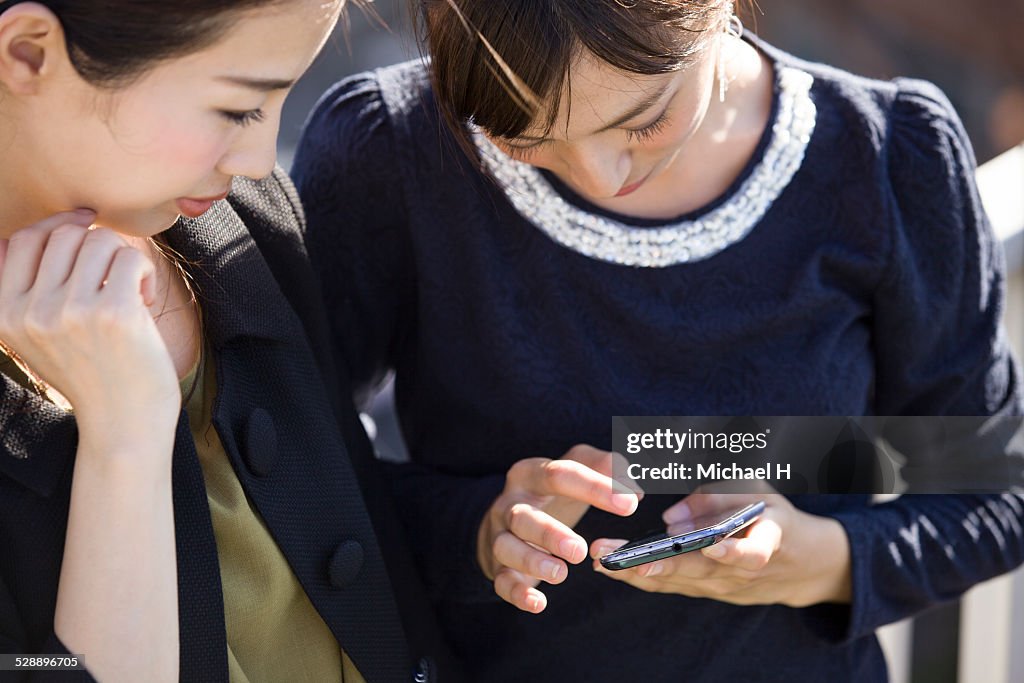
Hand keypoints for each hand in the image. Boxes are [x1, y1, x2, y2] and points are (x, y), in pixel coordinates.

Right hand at [0, 212, 179, 436]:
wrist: (123, 424)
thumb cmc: (91, 373)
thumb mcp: (39, 334)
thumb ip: (32, 287)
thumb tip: (62, 223)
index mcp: (3, 313)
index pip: (20, 239)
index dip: (57, 226)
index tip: (87, 229)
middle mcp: (30, 311)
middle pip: (63, 235)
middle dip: (98, 246)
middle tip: (116, 281)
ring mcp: (70, 312)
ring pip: (99, 241)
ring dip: (123, 260)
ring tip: (131, 294)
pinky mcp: (113, 313)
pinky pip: (129, 258)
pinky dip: (144, 273)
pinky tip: (145, 302)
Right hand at [478, 445, 641, 612]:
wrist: (506, 515)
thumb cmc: (551, 491)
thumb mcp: (576, 468)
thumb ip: (607, 468)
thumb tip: (634, 489)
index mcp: (531, 474)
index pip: (559, 475)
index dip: (594, 488)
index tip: (630, 504)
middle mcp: (509, 504)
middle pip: (523, 516)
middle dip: (549, 533)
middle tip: (581, 550)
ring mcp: (499, 535)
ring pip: (506, 548)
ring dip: (531, 561)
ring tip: (561, 573)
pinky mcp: (497, 566)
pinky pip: (501, 581)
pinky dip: (517, 593)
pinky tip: (539, 603)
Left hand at [591, 484, 850, 606]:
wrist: (799, 563)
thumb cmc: (772, 514)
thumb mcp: (758, 490)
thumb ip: (717, 498)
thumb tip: (670, 518)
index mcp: (767, 540)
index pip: (752, 553)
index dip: (731, 551)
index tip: (709, 545)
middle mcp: (743, 571)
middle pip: (698, 571)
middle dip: (655, 564)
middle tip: (618, 557)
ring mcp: (723, 587)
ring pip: (677, 582)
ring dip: (636, 572)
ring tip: (600, 559)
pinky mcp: (706, 591)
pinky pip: (672, 586)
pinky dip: (640, 578)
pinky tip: (608, 568)